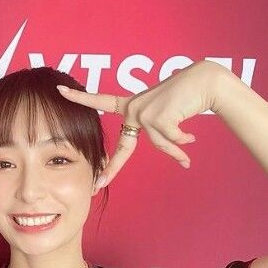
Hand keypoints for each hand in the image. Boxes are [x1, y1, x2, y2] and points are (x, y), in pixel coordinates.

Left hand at [57, 61, 225, 186]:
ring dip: (176, 150)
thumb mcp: (168, 119)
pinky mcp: (157, 118)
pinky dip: (183, 142)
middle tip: (98, 185)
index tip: (62, 91)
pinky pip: (171, 141)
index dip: (82, 98)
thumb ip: (164, 136)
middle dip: (113, 169)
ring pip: (158, 146)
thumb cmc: (189, 97)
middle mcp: (134, 107)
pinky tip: (191, 134)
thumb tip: (183, 162)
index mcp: (132, 104)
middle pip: (125, 149)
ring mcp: (143, 112)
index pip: (102, 102)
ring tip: (188, 152)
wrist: (206, 83)